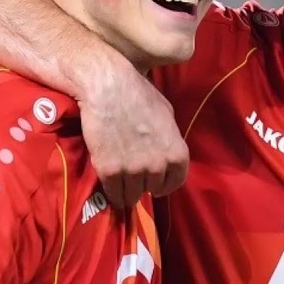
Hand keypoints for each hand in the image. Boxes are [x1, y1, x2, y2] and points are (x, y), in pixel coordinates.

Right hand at [77, 61, 188, 208]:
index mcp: (176, 151)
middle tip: (134, 174)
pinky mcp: (110, 171)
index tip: (156, 184)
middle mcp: (158, 165)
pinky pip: (114, 194)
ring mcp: (134, 170)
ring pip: (133, 195)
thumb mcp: (166, 113)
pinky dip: (113, 193)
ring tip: (121, 181)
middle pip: (153, 188)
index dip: (165, 184)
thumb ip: (168, 138)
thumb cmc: (138, 93)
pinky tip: (111, 187)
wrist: (107, 87)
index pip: (176, 181)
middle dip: (144, 182)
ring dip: (128, 190)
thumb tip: (164, 151)